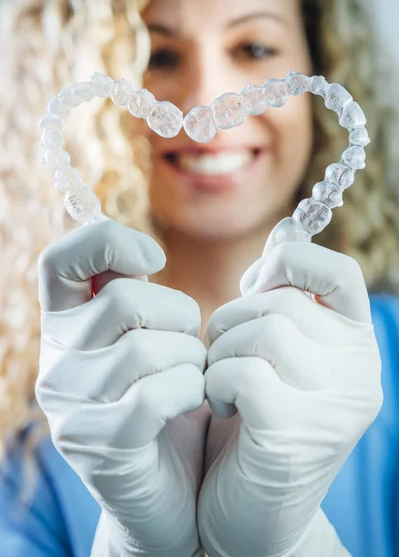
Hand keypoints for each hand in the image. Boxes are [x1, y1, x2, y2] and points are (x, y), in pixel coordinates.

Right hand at [35, 220, 207, 556]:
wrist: (171, 486)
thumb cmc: (169, 396)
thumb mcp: (152, 337)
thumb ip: (141, 296)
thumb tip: (145, 252)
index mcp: (65, 323)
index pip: (61, 260)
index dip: (108, 242)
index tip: (153, 261)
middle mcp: (56, 360)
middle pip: (123, 302)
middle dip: (179, 316)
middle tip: (190, 343)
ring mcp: (69, 405)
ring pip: (143, 349)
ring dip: (191, 359)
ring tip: (193, 375)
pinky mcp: (96, 444)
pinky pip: (154, 395)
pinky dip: (188, 392)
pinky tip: (192, 402)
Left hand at [198, 240, 381, 556]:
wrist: (249, 513)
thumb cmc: (254, 421)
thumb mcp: (274, 353)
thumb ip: (283, 294)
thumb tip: (287, 227)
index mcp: (356, 343)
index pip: (338, 270)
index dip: (288, 262)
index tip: (256, 289)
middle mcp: (360, 370)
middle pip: (280, 301)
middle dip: (230, 321)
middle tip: (220, 356)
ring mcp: (336, 404)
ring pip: (262, 329)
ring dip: (219, 353)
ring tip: (219, 384)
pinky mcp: (298, 432)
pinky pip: (241, 371)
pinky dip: (214, 383)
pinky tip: (219, 407)